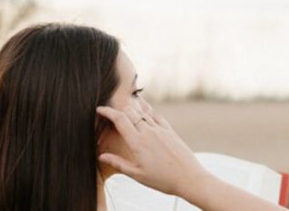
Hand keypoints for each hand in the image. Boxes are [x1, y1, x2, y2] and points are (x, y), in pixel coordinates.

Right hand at [96, 105, 210, 197]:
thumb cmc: (162, 180)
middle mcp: (148, 132)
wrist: (189, 178)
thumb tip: (102, 156)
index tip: (99, 109)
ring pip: (142, 112)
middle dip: (118, 109)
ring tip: (124, 112)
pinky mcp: (170, 131)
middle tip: (110, 112)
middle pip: (129, 111)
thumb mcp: (137, 175)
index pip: (119, 119)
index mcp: (137, 142)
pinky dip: (147, 113)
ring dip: (131, 110)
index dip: (107, 111)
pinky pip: (156, 116)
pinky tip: (144, 116)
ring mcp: (160, 129)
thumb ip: (118, 163)